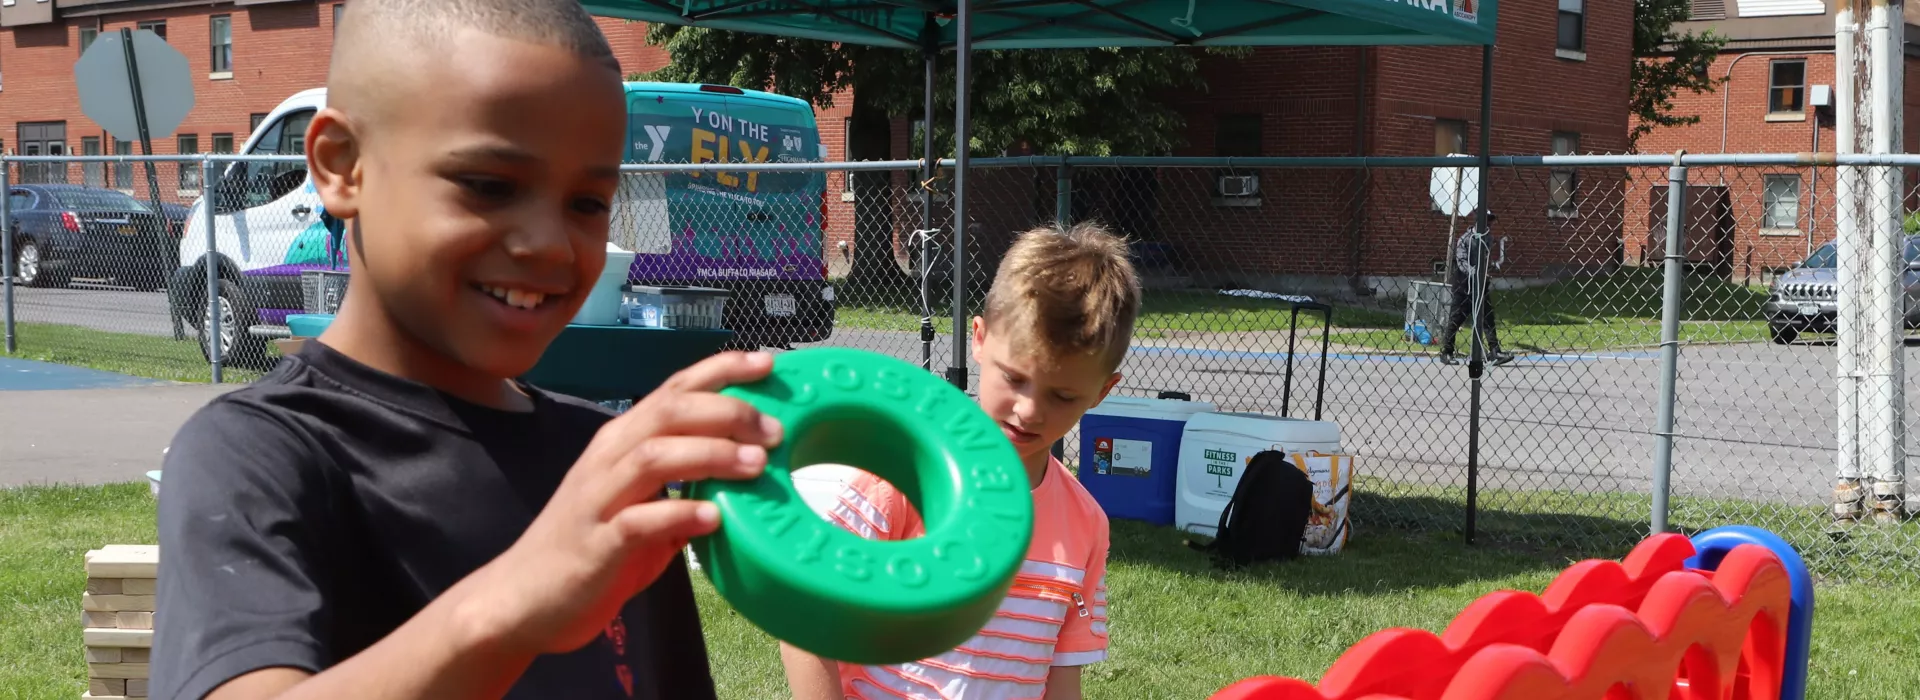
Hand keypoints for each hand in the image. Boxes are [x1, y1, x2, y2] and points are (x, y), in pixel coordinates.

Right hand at [452, 351, 782, 656]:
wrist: (524, 598)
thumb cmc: (591, 548)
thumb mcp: (644, 506)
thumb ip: (686, 486)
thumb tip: (745, 474)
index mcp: (622, 441)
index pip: (674, 389)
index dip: (720, 370)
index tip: (768, 363)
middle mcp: (608, 458)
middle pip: (669, 412)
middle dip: (727, 412)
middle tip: (775, 430)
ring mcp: (599, 498)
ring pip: (655, 455)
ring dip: (711, 454)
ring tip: (757, 465)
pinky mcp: (596, 542)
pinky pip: (639, 520)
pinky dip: (679, 513)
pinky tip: (714, 517)